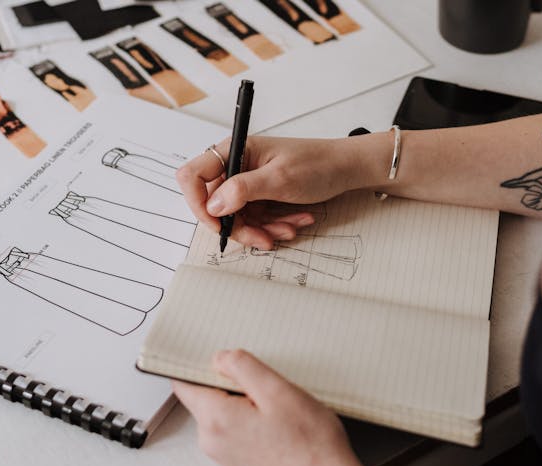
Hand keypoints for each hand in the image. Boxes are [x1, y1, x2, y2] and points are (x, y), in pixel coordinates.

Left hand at [173, 350, 397, 465]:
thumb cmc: (311, 447)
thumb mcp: (278, 391)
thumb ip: (242, 367)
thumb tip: (219, 358)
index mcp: (215, 419)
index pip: (184, 381)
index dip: (198, 363)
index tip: (218, 356)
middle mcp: (212, 440)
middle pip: (205, 395)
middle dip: (230, 383)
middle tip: (265, 385)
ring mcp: (224, 454)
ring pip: (222, 411)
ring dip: (244, 401)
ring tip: (277, 408)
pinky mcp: (239, 462)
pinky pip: (235, 428)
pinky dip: (251, 418)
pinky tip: (279, 423)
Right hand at [176, 136, 373, 248]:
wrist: (348, 168)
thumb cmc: (318, 164)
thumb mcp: (280, 178)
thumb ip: (243, 190)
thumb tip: (214, 205)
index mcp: (234, 151)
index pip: (193, 177)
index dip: (199, 204)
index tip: (219, 224)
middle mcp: (236, 166)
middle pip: (216, 205)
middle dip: (240, 226)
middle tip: (263, 238)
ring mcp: (248, 183)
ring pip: (236, 218)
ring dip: (260, 230)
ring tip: (288, 229)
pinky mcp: (260, 196)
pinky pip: (254, 219)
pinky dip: (272, 226)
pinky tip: (294, 223)